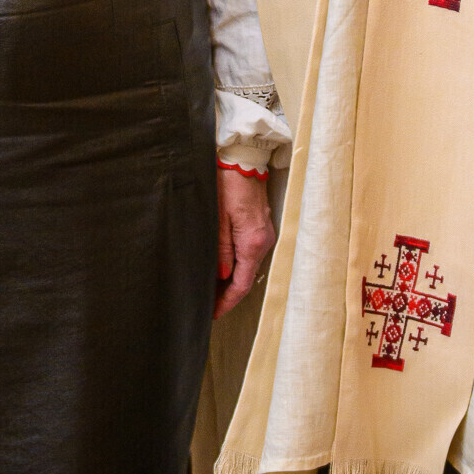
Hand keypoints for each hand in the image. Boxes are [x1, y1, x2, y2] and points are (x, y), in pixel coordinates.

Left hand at [216, 165, 275, 316]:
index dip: (227, 302)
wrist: (243, 161)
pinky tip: (223, 271)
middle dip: (228, 295)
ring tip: (212, 291)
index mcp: (252, 243)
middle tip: (208, 306)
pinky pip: (250, 255)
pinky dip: (238, 268)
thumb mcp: (218, 219)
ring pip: (249, 268)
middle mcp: (264, 242)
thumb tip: (222, 276)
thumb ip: (220, 250)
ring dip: (233, 282)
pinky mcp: (261, 228)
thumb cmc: (227, 185)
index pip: (242, 284)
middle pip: (247, 279)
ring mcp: (265, 235)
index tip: (213, 313)